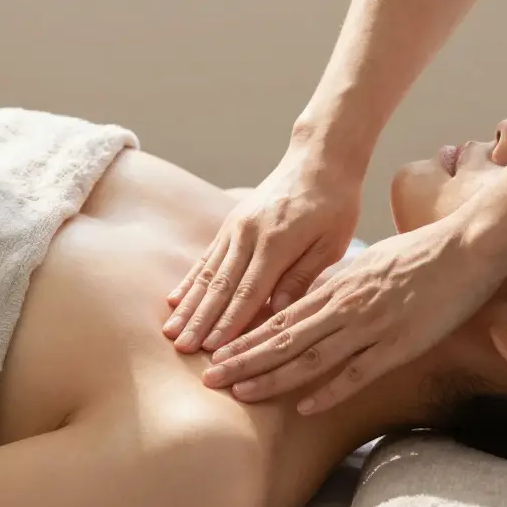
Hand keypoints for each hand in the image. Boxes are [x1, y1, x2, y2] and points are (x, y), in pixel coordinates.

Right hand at [162, 145, 361, 352]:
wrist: (319, 157)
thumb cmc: (334, 203)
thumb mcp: (330, 244)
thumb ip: (301, 278)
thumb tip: (276, 313)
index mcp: (277, 243)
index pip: (248, 292)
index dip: (229, 323)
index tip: (213, 349)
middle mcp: (249, 235)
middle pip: (220, 286)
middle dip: (200, 320)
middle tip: (182, 348)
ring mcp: (235, 228)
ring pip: (207, 273)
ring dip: (188, 305)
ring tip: (171, 331)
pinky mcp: (230, 224)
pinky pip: (206, 256)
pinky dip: (190, 280)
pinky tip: (174, 299)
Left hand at [203, 212, 502, 413]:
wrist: (466, 247)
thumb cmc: (416, 254)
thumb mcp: (363, 264)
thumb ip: (333, 285)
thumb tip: (304, 301)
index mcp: (334, 286)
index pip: (277, 317)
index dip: (244, 338)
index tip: (216, 354)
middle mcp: (344, 306)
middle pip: (282, 338)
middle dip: (243, 360)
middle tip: (208, 379)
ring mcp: (370, 326)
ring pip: (310, 356)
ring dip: (272, 377)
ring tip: (240, 393)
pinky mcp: (398, 345)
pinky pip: (356, 373)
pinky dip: (328, 391)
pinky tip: (303, 407)